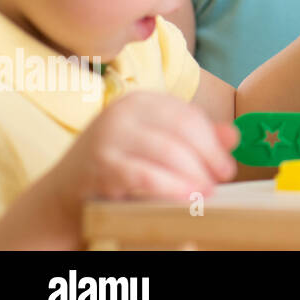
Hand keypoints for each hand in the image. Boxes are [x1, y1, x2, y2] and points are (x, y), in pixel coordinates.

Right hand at [51, 92, 237, 217]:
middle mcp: (124, 111)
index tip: (227, 166)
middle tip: (220, 180)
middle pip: (183, 129)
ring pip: (169, 151)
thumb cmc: (119, 166)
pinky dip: (171, 186)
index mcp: (142, 101)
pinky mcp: (101, 164)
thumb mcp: (156, 145)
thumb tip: (233, 136)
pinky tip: (187, 198)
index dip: (213, 142)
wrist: (66, 192)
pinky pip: (145, 174)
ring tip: (207, 193)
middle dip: (208, 157)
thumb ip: (195, 137)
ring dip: (195, 175)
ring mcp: (110, 135)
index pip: (189, 115)